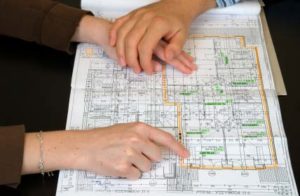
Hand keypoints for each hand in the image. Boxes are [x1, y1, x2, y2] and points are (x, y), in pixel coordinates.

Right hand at [22, 123, 188, 179]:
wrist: (86, 146)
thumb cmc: (105, 137)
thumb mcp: (126, 129)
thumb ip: (144, 135)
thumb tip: (161, 147)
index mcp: (139, 128)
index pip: (165, 138)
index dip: (177, 147)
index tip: (185, 154)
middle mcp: (137, 139)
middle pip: (157, 156)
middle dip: (149, 159)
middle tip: (134, 155)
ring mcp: (130, 153)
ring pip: (147, 167)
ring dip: (138, 166)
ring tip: (123, 158)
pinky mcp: (123, 167)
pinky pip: (136, 175)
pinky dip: (129, 173)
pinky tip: (119, 165)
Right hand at [72, 15, 197, 73]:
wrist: (176, 4)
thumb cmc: (178, 22)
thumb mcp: (183, 35)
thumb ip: (176, 48)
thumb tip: (167, 58)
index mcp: (158, 24)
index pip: (146, 47)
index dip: (145, 62)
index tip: (148, 71)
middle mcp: (145, 18)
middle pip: (131, 41)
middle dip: (131, 59)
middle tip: (136, 70)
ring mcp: (137, 15)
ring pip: (122, 33)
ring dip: (120, 50)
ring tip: (123, 63)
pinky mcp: (132, 14)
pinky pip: (118, 24)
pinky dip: (113, 34)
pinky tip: (113, 44)